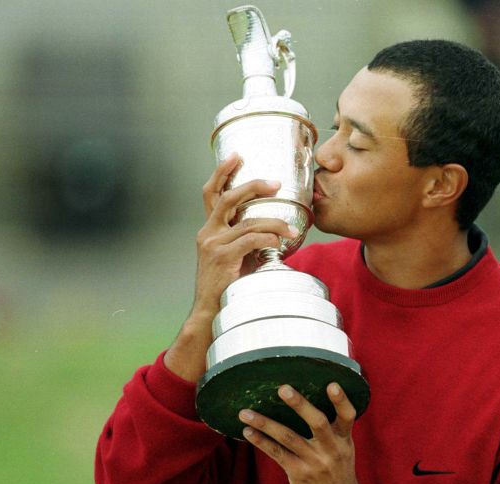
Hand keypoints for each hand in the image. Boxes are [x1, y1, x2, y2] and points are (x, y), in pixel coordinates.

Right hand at [164, 153, 298, 381]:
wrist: (212, 313)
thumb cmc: (230, 287)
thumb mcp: (239, 258)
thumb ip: (250, 241)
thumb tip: (278, 230)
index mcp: (210, 230)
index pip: (211, 193)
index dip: (222, 172)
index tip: (237, 155)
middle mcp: (208, 233)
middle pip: (227, 198)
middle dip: (252, 185)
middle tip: (276, 183)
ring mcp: (213, 245)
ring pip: (247, 222)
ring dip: (273, 222)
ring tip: (292, 229)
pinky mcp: (222, 258)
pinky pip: (250, 240)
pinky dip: (268, 239)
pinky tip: (281, 244)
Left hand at [240, 383, 369, 483]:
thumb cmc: (338, 470)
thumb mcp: (343, 448)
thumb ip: (332, 428)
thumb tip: (308, 401)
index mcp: (344, 439)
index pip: (348, 416)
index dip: (341, 400)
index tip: (332, 384)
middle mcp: (331, 449)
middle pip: (317, 422)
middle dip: (300, 404)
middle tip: (283, 388)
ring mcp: (314, 462)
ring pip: (288, 437)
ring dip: (265, 423)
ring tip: (245, 412)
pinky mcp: (298, 473)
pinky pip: (277, 454)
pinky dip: (261, 441)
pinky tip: (248, 432)